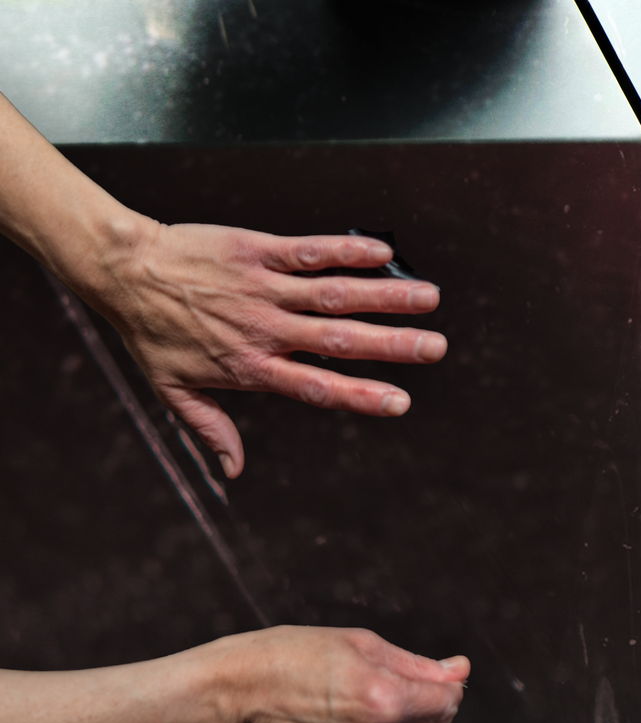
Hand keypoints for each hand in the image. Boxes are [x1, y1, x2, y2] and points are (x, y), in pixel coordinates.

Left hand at [78, 220, 446, 479]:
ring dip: (385, 295)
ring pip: (334, 294)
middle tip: (435, 348)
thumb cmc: (148, 330)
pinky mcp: (258, 250)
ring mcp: (263, 288)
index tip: (400, 402)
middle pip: (338, 340)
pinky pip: (310, 251)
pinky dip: (347, 251)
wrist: (123, 270)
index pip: (316, 387)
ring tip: (427, 297)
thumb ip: (210, 428)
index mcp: (250, 366)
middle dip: (392, 345)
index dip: (360, 396)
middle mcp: (264, 328)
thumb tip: (231, 471)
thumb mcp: (172, 390)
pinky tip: (382, 252)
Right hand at [213, 627, 469, 722]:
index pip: (448, 704)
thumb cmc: (294, 659)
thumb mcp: (362, 645)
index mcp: (383, 700)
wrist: (233, 691)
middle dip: (417, 718)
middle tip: (377, 703)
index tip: (417, 685)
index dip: (439, 690)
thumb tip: (462, 672)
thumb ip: (418, 665)